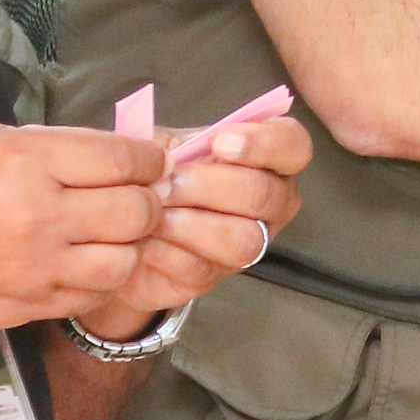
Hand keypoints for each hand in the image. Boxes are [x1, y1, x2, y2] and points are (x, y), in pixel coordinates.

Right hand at [0, 122, 165, 333]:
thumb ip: (45, 148)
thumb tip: (99, 155)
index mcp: (26, 161)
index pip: (124, 160)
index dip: (148, 159)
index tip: (146, 162)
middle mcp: (40, 215)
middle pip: (137, 212)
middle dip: (146, 201)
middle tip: (135, 197)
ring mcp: (36, 268)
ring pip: (124, 261)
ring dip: (128, 245)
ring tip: (110, 233)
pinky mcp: (27, 306)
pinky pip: (91, 295)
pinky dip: (99, 277)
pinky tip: (83, 262)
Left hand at [77, 115, 317, 340]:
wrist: (125, 226)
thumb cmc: (155, 174)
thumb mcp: (158, 143)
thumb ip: (168, 142)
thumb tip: (164, 156)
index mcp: (267, 158)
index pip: (294, 145)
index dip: (264, 143)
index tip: (219, 142)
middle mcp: (272, 202)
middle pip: (265, 195)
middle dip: (210, 186)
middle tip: (167, 183)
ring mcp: (249, 243)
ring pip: (244, 241)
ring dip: (192, 224)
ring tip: (155, 212)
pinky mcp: (216, 277)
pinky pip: (203, 268)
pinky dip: (167, 251)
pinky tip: (144, 237)